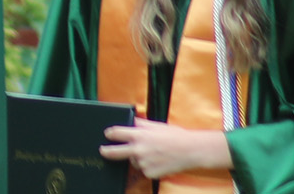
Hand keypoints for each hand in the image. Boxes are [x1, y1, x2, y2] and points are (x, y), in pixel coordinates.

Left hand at [100, 118, 231, 179]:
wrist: (190, 151)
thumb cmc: (174, 136)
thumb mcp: (156, 125)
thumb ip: (141, 123)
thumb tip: (130, 120)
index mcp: (139, 135)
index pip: (117, 133)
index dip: (110, 133)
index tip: (107, 134)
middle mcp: (138, 149)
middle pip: (114, 152)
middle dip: (106, 151)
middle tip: (102, 150)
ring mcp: (143, 163)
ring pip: (134, 161)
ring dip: (138, 158)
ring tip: (154, 153)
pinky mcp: (149, 173)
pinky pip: (144, 170)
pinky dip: (148, 167)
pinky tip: (159, 161)